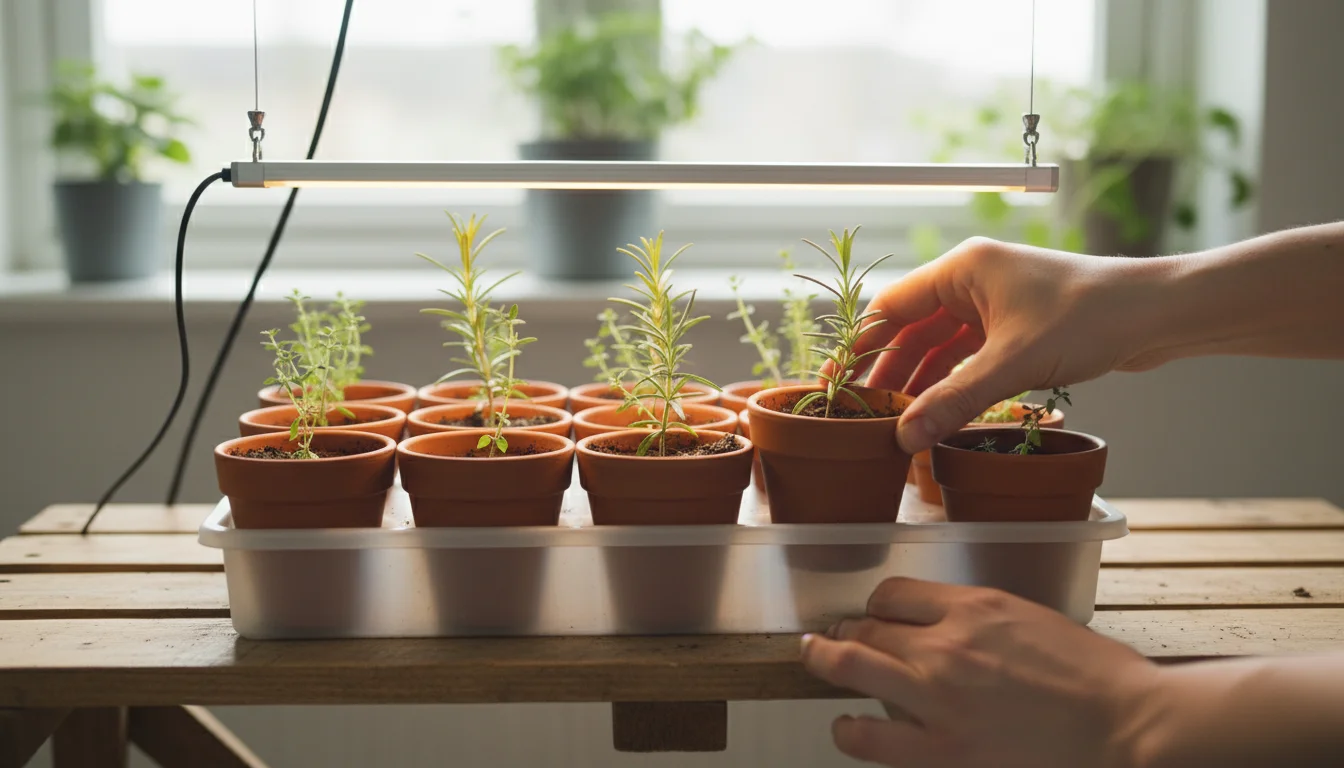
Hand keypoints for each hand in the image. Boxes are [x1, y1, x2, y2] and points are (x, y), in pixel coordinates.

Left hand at [800, 577, 1160, 767]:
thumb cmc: (1092, 675)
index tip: (875, 617)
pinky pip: (867, 738)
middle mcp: (947, 646)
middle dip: (846, 631)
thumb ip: (976, 618)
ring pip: (849, 665)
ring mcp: (938, 700)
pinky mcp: (943, 751)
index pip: (892, 593)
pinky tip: (849, 727)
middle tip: (834, 640)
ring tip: (819, 661)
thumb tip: (939, 627)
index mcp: (974, 607)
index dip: (877, 606)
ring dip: (826, 660)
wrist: (1126, 725)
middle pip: (865, 626)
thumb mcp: (1029, 618)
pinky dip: (849, 730)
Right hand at [849, 238, 1172, 453]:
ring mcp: (995, 305)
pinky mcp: (1017, 329)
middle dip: (889, 371)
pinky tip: (938, 412)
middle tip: (865, 411)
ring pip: (940, 347)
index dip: (862, 346)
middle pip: (912, 329)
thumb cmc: (1088, 318)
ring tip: (897, 420)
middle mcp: (973, 281)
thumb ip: (954, 401)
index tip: (841, 382)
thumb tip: (905, 437)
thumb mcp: (1012, 364)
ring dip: (920, 382)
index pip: (892, 307)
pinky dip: (952, 384)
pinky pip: (968, 358)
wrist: (1156, 315)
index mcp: (962, 269)